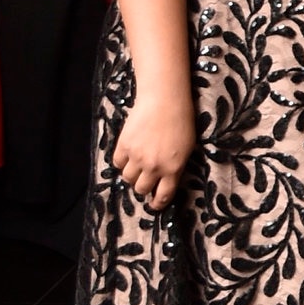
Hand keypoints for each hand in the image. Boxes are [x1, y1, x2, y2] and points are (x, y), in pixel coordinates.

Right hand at [113, 94, 195, 210]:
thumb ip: (176, 167)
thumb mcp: (187, 148)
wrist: (164, 100)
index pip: (163, 196)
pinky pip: (116, 162)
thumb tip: (165, 180)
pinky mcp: (123, 145)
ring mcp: (137, 157)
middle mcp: (154, 167)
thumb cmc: (181, 121)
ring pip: (127, 178)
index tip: (154, 204)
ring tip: (136, 165)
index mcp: (173, 169)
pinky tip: (128, 154)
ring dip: (132, 175)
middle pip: (141, 189)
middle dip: (143, 187)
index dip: (157, 203)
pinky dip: (121, 162)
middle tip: (145, 180)